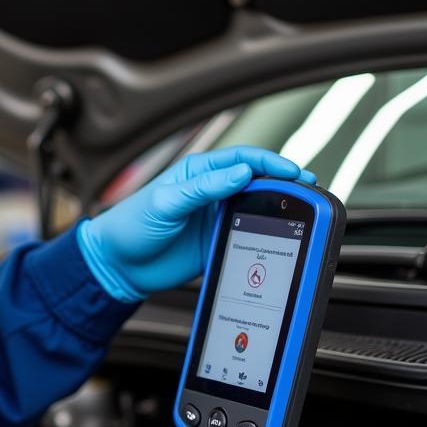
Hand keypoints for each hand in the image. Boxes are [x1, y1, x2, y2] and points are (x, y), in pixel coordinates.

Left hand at [77, 147, 315, 300]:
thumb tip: (241, 173)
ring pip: (258, 208)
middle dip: (284, 185)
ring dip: (279, 209)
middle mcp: (212, 192)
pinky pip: (249, 237)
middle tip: (308, 191)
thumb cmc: (130, 225)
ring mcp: (217, 218)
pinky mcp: (218, 243)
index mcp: (199, 173)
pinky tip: (281, 237)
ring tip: (302, 212)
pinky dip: (267, 236)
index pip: (243, 160)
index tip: (292, 172)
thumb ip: (203, 188)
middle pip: (257, 182)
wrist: (118, 265)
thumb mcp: (166, 203)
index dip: (271, 163)